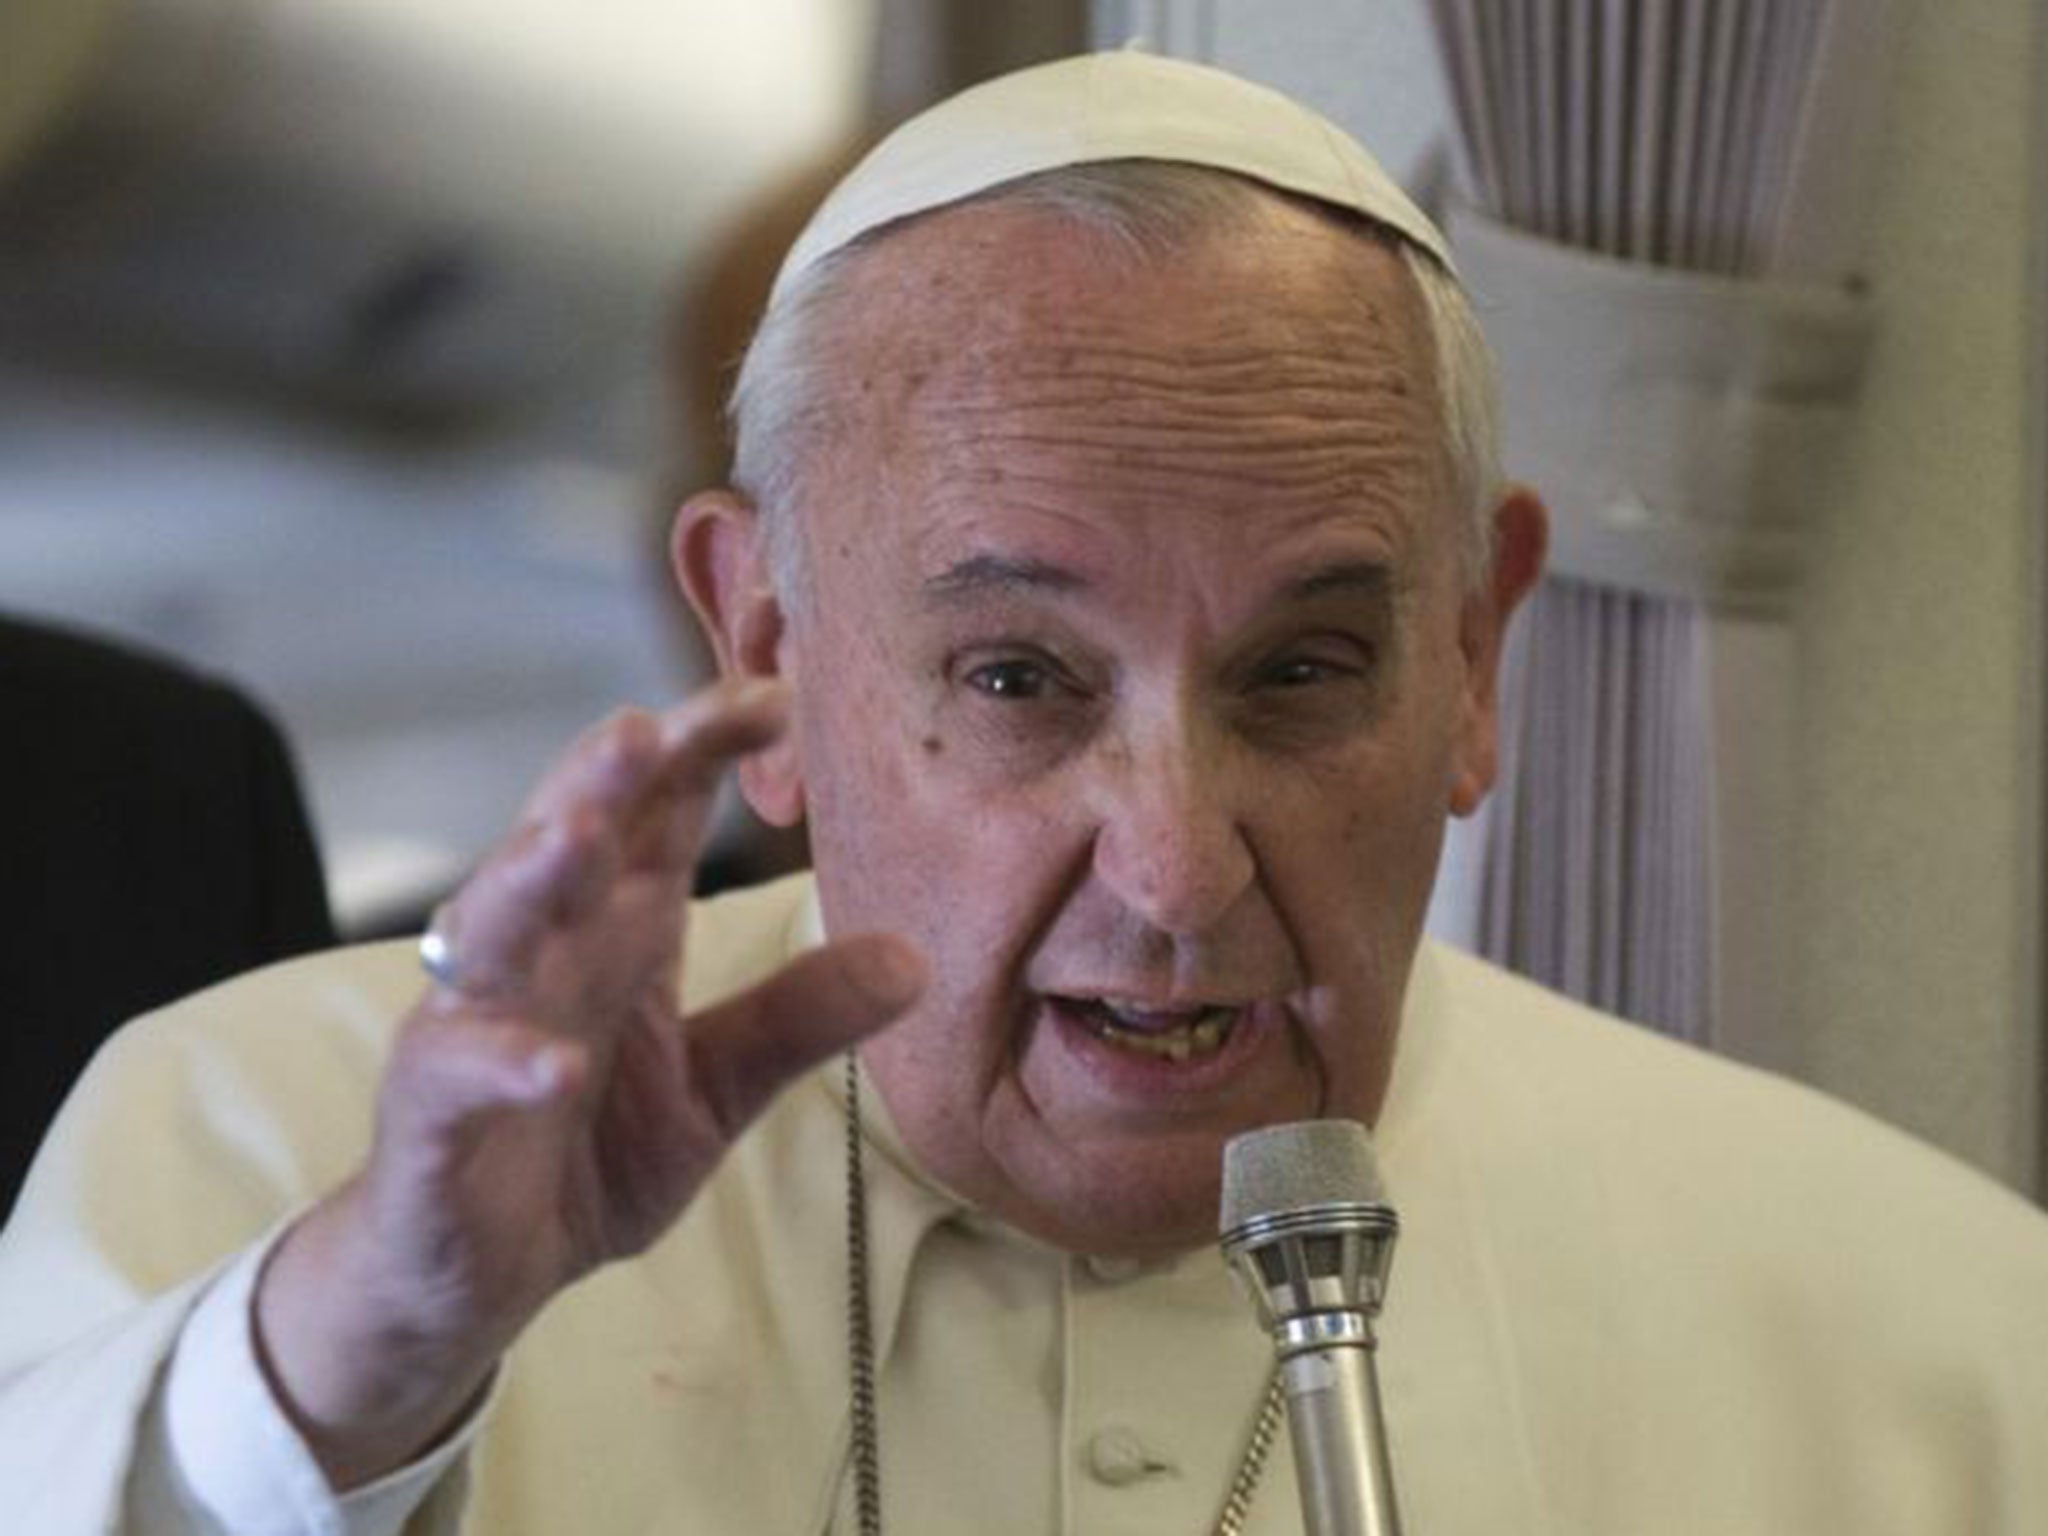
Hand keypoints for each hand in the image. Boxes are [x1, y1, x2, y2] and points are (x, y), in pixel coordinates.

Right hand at [254, 679, 924, 1486]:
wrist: (476, 1274)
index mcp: (614, 929)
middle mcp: (543, 953)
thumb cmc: (587, 1153)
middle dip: (601, 779)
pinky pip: (465, 1072)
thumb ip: (800, 1017)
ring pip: (494, 929)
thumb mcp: (718, 1085)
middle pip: (566, 840)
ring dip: (530, 878)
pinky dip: (507, 1064)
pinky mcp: (434, 1109)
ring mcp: (479, 1023)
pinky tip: (554, 1065)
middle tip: (648, 724)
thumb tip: (916, 960)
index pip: (656, 810)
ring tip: (576, 837)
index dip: (703, 746)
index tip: (779, 696)